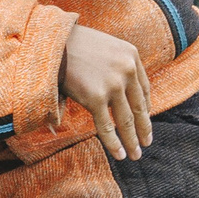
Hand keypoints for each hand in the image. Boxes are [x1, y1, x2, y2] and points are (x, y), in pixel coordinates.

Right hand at [62, 24, 152, 161]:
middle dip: (143, 128)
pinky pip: (106, 126)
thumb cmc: (74, 45)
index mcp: (131, 55)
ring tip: (136, 154)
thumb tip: (119, 92)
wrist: (52, 42)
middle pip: (139, 107)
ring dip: (132, 140)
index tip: (144, 121)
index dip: (146, 108)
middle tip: (147, 143)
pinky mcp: (96, 98)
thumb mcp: (105, 47)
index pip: (144, 89)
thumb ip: (116, 65)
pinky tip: (120, 155)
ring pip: (126, 120)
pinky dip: (114, 144)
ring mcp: (113, 85)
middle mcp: (127, 70)